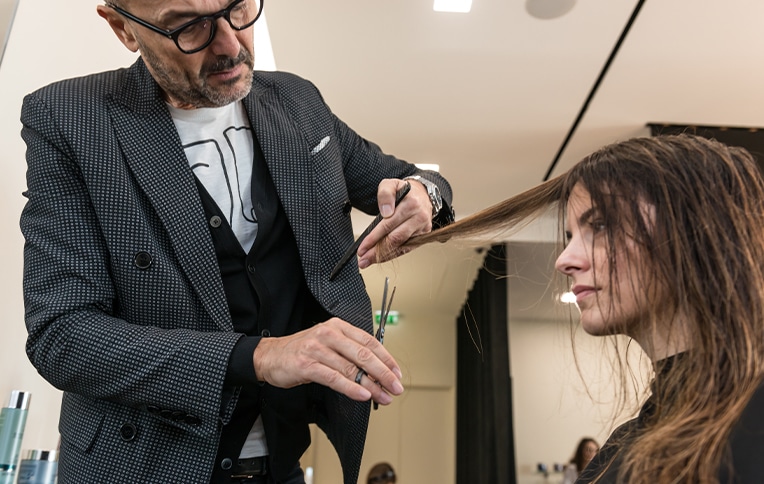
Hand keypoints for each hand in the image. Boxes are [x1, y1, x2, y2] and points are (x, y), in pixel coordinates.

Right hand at [253, 318, 403, 404]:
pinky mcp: (307, 365)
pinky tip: (363, 395)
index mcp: (338, 326)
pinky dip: (351, 388)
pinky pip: (334, 378)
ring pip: (351, 368)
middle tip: (395, 387)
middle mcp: (329, 334)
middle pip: (364, 354)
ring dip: (371, 385)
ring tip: (383, 396)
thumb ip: (350, 352)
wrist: (270, 356)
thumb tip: (377, 370)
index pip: (369, 341)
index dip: (386, 358)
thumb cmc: (302, 351)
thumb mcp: (329, 343)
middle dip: (384, 373)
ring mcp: (317, 349)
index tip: (397, 373)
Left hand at [357, 178, 432, 267]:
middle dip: (377, 251)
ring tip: (369, 261)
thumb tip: (385, 211)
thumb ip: (385, 194)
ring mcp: (422, 228)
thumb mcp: (390, 184)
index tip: (363, 247)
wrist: (423, 194)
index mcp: (411, 204)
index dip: (374, 237)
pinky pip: (407, 248)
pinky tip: (382, 258)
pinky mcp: (423, 236)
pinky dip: (393, 254)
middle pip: (395, 239)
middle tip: (363, 258)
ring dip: (384, 256)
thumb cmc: (405, 191)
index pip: (389, 224)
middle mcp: (419, 217)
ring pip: (401, 247)